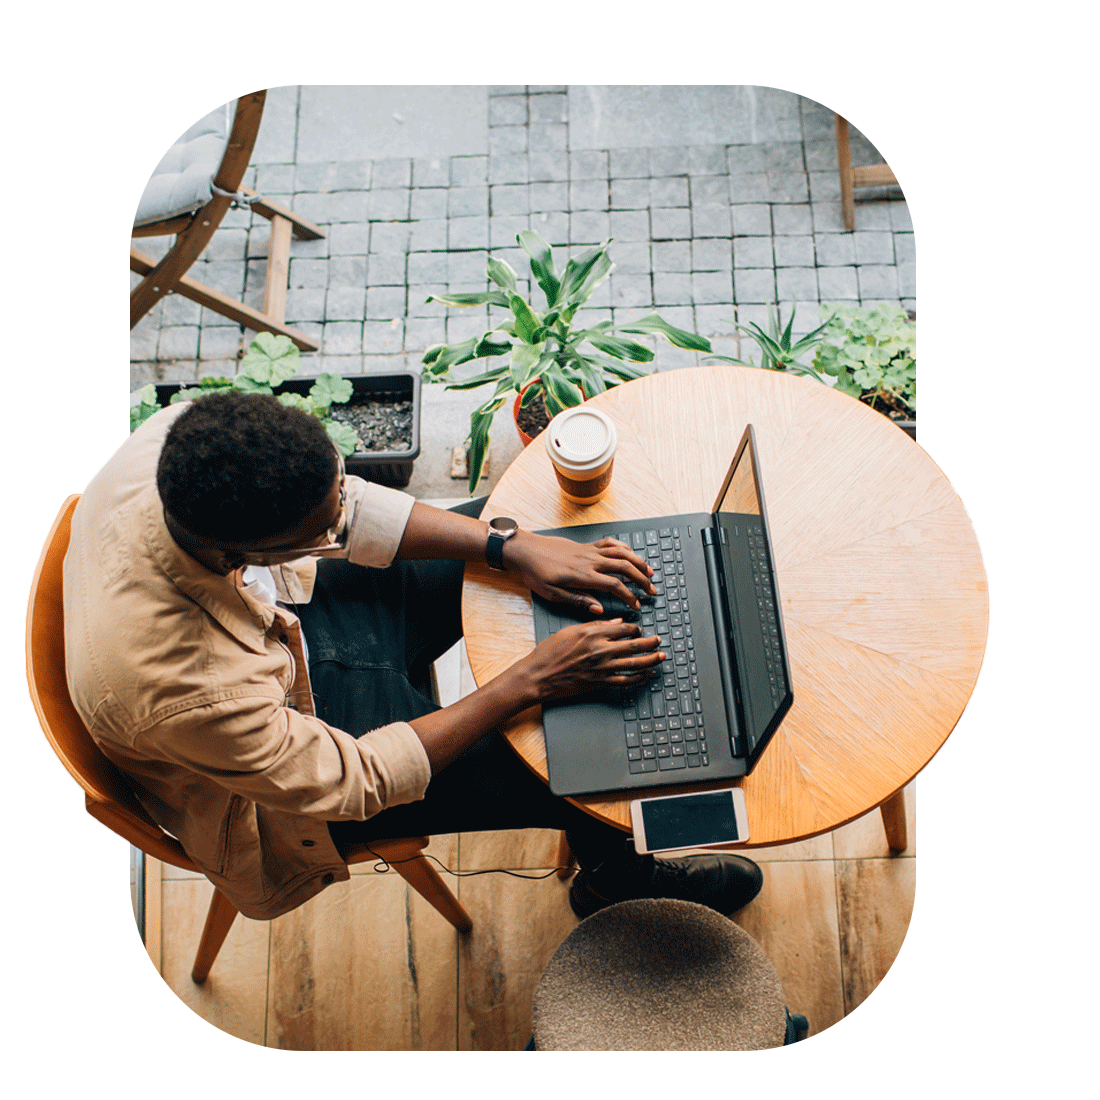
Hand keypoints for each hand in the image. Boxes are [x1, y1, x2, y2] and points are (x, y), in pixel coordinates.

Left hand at [506, 532, 655, 615]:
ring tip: (650, 572)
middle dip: (642, 579)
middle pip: (624, 567)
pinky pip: (610, 543)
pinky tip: (630, 554)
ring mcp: (589, 550)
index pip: (615, 585)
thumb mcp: (553, 594)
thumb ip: (578, 601)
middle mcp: (590, 560)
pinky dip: (624, 547)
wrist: (524, 550)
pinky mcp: (586, 545)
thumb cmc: (535, 573)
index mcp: (583, 575)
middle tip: (652, 591)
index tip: (637, 605)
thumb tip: (600, 608)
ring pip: (621, 553)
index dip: (630, 596)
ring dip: (638, 562)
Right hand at [516, 618, 664, 703]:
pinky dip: (639, 677)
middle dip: (650, 642)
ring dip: (651, 659)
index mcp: (593, 633)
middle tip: (658, 640)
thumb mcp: (570, 631)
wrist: (538, 676)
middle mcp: (600, 650)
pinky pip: (626, 680)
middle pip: (634, 644)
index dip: (634, 628)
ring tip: (661, 656)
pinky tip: (646, 674)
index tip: (638, 629)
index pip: (623, 628)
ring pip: (635, 663)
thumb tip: (616, 622)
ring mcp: (602, 668)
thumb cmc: (549, 652)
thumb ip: (594, 625)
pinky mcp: (600, 683)